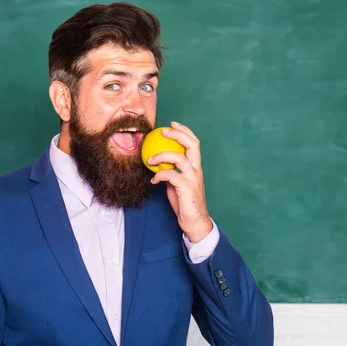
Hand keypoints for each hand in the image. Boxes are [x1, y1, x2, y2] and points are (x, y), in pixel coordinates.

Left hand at [148, 121, 212, 242]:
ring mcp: (193, 178)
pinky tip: (153, 180)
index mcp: (196, 167)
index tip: (172, 124)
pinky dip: (159, 175)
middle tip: (163, 131)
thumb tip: (157, 162)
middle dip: (177, 134)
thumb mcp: (176, 183)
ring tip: (149, 159)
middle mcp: (197, 170)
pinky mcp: (187, 188)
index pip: (194, 143)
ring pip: (179, 158)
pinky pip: (170, 175)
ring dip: (161, 156)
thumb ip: (171, 171)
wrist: (194, 221)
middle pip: (192, 145)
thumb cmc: (185, 202)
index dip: (184, 131)